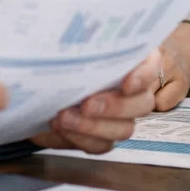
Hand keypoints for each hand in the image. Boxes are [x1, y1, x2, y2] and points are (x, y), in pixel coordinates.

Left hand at [32, 49, 160, 153]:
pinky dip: (81, 138)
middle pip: (143, 103)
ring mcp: (120, 117)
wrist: (38, 85)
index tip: (126, 84)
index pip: (152, 65)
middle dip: (115, 106)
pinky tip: (62, 126)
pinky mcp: (103, 137)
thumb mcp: (68, 46)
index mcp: (130, 59)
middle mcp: (132, 89)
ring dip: (94, 126)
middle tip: (87, 104)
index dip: (144, 76)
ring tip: (64, 116)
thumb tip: (71, 45)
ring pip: (124, 129)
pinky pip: (102, 145)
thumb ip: (80, 46)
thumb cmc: (58, 59)